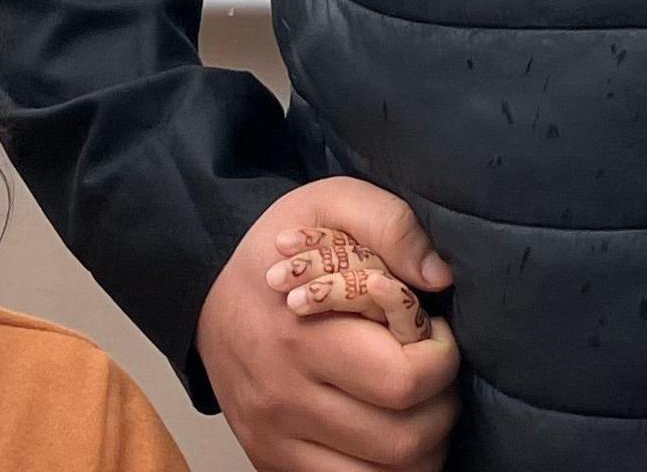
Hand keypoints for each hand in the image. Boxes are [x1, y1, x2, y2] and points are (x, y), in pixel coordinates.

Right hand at [202, 178, 460, 471]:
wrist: (204, 287)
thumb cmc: (284, 249)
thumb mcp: (332, 202)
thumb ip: (391, 224)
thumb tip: (440, 277)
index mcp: (302, 337)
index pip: (405, 381)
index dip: (442, 360)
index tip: (434, 334)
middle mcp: (285, 400)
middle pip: (404, 441)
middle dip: (442, 407)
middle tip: (431, 371)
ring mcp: (275, 440)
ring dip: (421, 449)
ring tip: (415, 405)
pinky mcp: (271, 461)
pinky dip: (385, 471)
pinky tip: (388, 433)